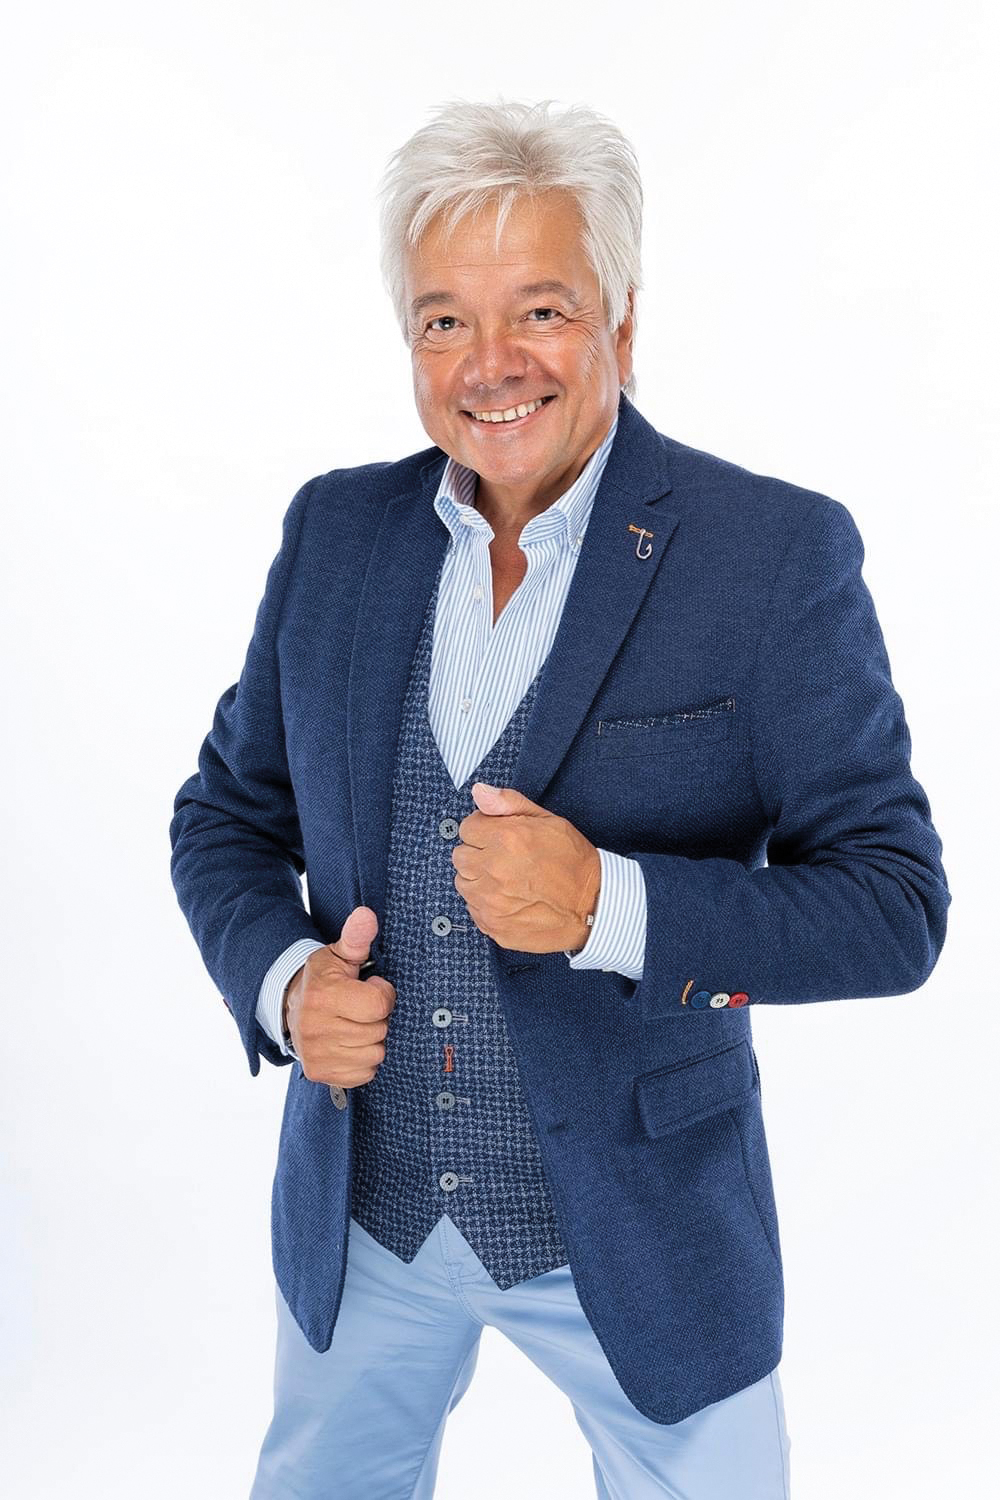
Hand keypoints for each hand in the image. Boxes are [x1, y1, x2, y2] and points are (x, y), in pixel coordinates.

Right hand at [283, 907, 395, 1085]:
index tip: (371, 988)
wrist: (290, 1006)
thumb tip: (367, 915)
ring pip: (375, 1054)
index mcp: (323, 995)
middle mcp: (315, 1028)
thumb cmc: (323, 978)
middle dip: (377, 1018)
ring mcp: (316, 1054)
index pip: (379, 1004)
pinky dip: (363, 1061)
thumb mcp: (338, 954)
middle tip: (360, 1008)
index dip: (383, 994)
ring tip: (354, 1024)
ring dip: (372, 1040)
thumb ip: (356, 937)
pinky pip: (365, 1074)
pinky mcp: (318, 1073)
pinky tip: (350, 1043)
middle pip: (379, 1031)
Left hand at [451, 782, 600, 953]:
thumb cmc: (573, 861)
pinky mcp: (493, 925)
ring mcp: (491, 902)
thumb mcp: (548, 820)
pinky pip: (474, 909)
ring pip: (463, 883)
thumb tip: (478, 791)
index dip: (484, 830)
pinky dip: (486, 904)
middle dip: (478, 854)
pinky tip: (510, 900)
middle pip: (460, 856)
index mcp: (505, 839)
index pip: (466, 828)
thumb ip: (509, 803)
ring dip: (479, 879)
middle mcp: (493, 870)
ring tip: (507, 880)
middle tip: (503, 859)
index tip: (499, 837)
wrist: (593, 906)